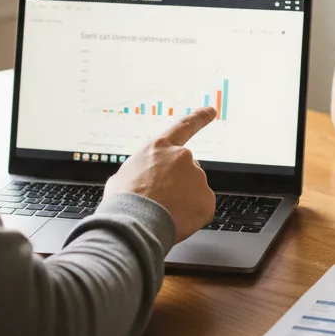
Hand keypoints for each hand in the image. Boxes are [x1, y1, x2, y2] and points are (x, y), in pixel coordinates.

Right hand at [104, 108, 217, 243]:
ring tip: (164, 213)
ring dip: (183, 200)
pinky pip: (201, 208)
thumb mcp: (122, 175)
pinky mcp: (207, 199)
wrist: (135, 223)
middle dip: (178, 184)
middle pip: (186, 169)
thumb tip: (140, 179)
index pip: (184, 127)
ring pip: (194, 190)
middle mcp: (182, 157)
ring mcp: (197, 177)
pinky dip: (192, 215)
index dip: (199, 118)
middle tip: (162, 201)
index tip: (212, 111)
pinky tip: (176, 220)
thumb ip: (140, 170)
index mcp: (159, 147)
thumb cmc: (124, 201)